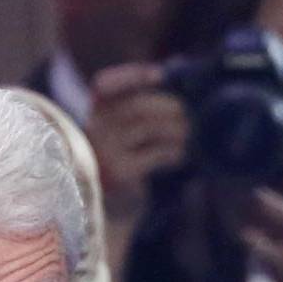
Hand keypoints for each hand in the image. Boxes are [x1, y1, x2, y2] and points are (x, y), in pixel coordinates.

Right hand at [86, 63, 189, 224]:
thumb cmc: (120, 159)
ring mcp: (106, 151)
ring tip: (189, 132)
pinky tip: (182, 154)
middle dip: (167, 106)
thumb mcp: (121, 129)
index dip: (132, 75)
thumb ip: (138, 105)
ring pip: (147, 128)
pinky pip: (153, 155)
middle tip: (188, 113)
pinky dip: (171, 152)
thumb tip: (174, 76)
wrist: (105, 207)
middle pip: (136, 106)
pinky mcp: (120, 172)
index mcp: (93, 111)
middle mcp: (94, 128)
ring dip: (174, 128)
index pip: (105, 84)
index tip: (160, 75)